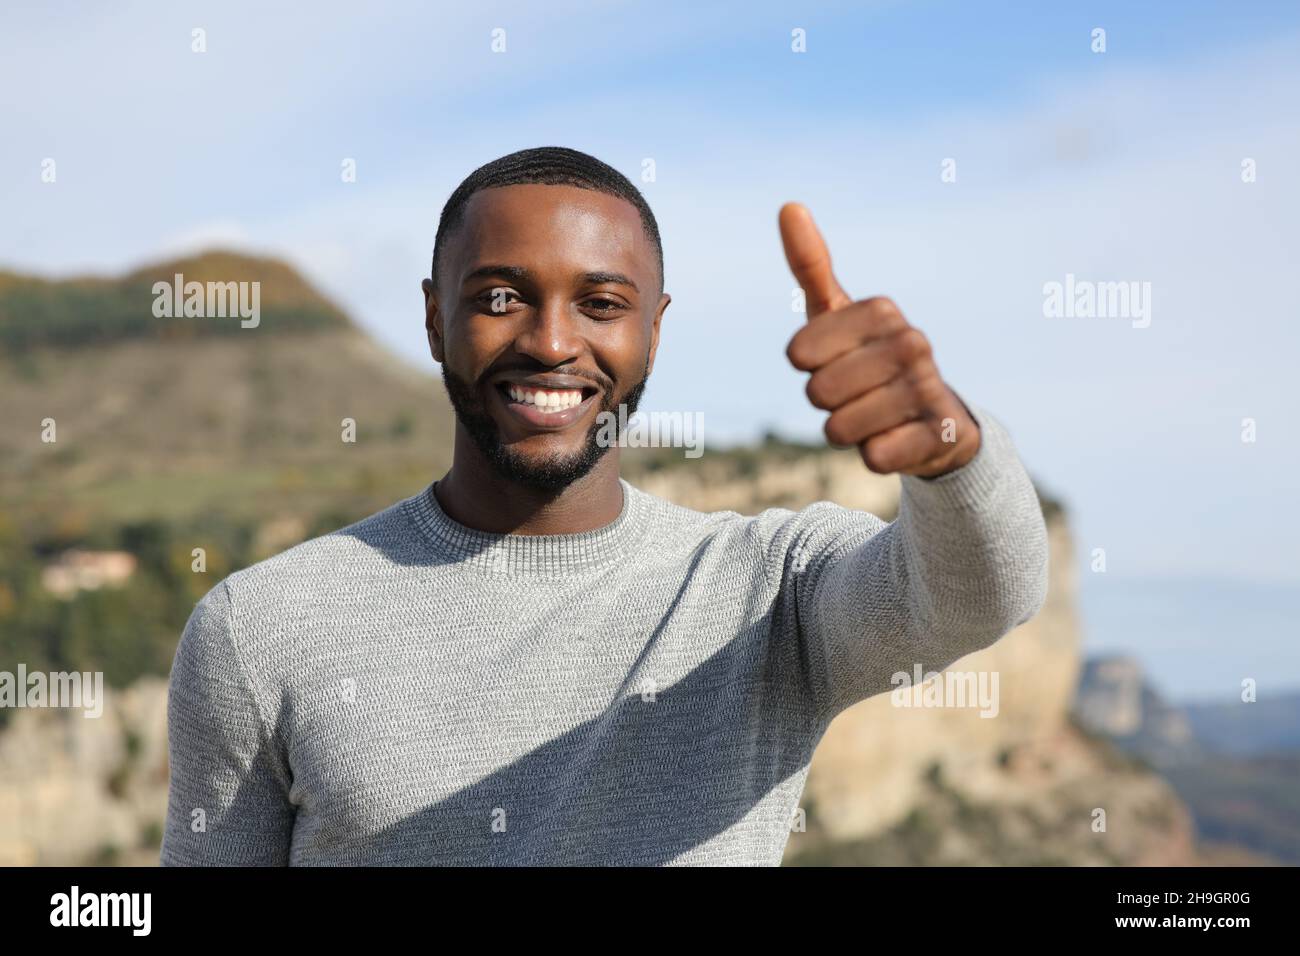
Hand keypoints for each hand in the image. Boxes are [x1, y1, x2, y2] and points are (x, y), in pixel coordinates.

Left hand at [779, 202, 979, 477]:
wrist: (935, 420)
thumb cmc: (869, 361)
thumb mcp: (838, 314)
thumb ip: (811, 265)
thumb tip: (789, 205)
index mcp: (880, 311)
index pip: (798, 353)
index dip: (808, 367)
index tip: (835, 360)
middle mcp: (910, 343)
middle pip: (817, 393)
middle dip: (826, 404)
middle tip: (855, 394)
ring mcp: (928, 388)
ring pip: (840, 429)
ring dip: (847, 431)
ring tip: (875, 416)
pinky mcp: (940, 434)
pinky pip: (874, 457)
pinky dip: (874, 456)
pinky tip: (897, 440)